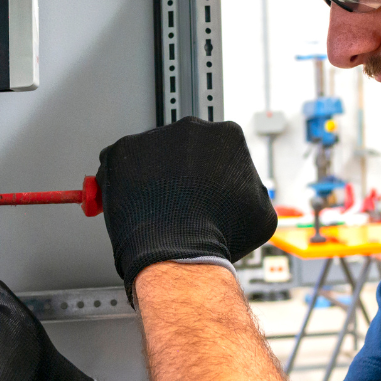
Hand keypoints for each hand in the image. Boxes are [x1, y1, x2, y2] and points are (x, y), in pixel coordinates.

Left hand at [96, 116, 277, 300]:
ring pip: (151, 154)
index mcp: (227, 136)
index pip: (217, 149)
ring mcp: (153, 136)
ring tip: (155, 208)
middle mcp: (191, 127)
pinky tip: (134, 205)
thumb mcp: (261, 214)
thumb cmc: (218, 235)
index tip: (203, 190)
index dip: (210, 174)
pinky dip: (122, 182)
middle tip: (177, 200)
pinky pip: (119, 164)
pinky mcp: (121, 150)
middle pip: (182, 147)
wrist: (178, 252)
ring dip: (151, 175)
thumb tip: (245, 188)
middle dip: (180, 171)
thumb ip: (252, 190)